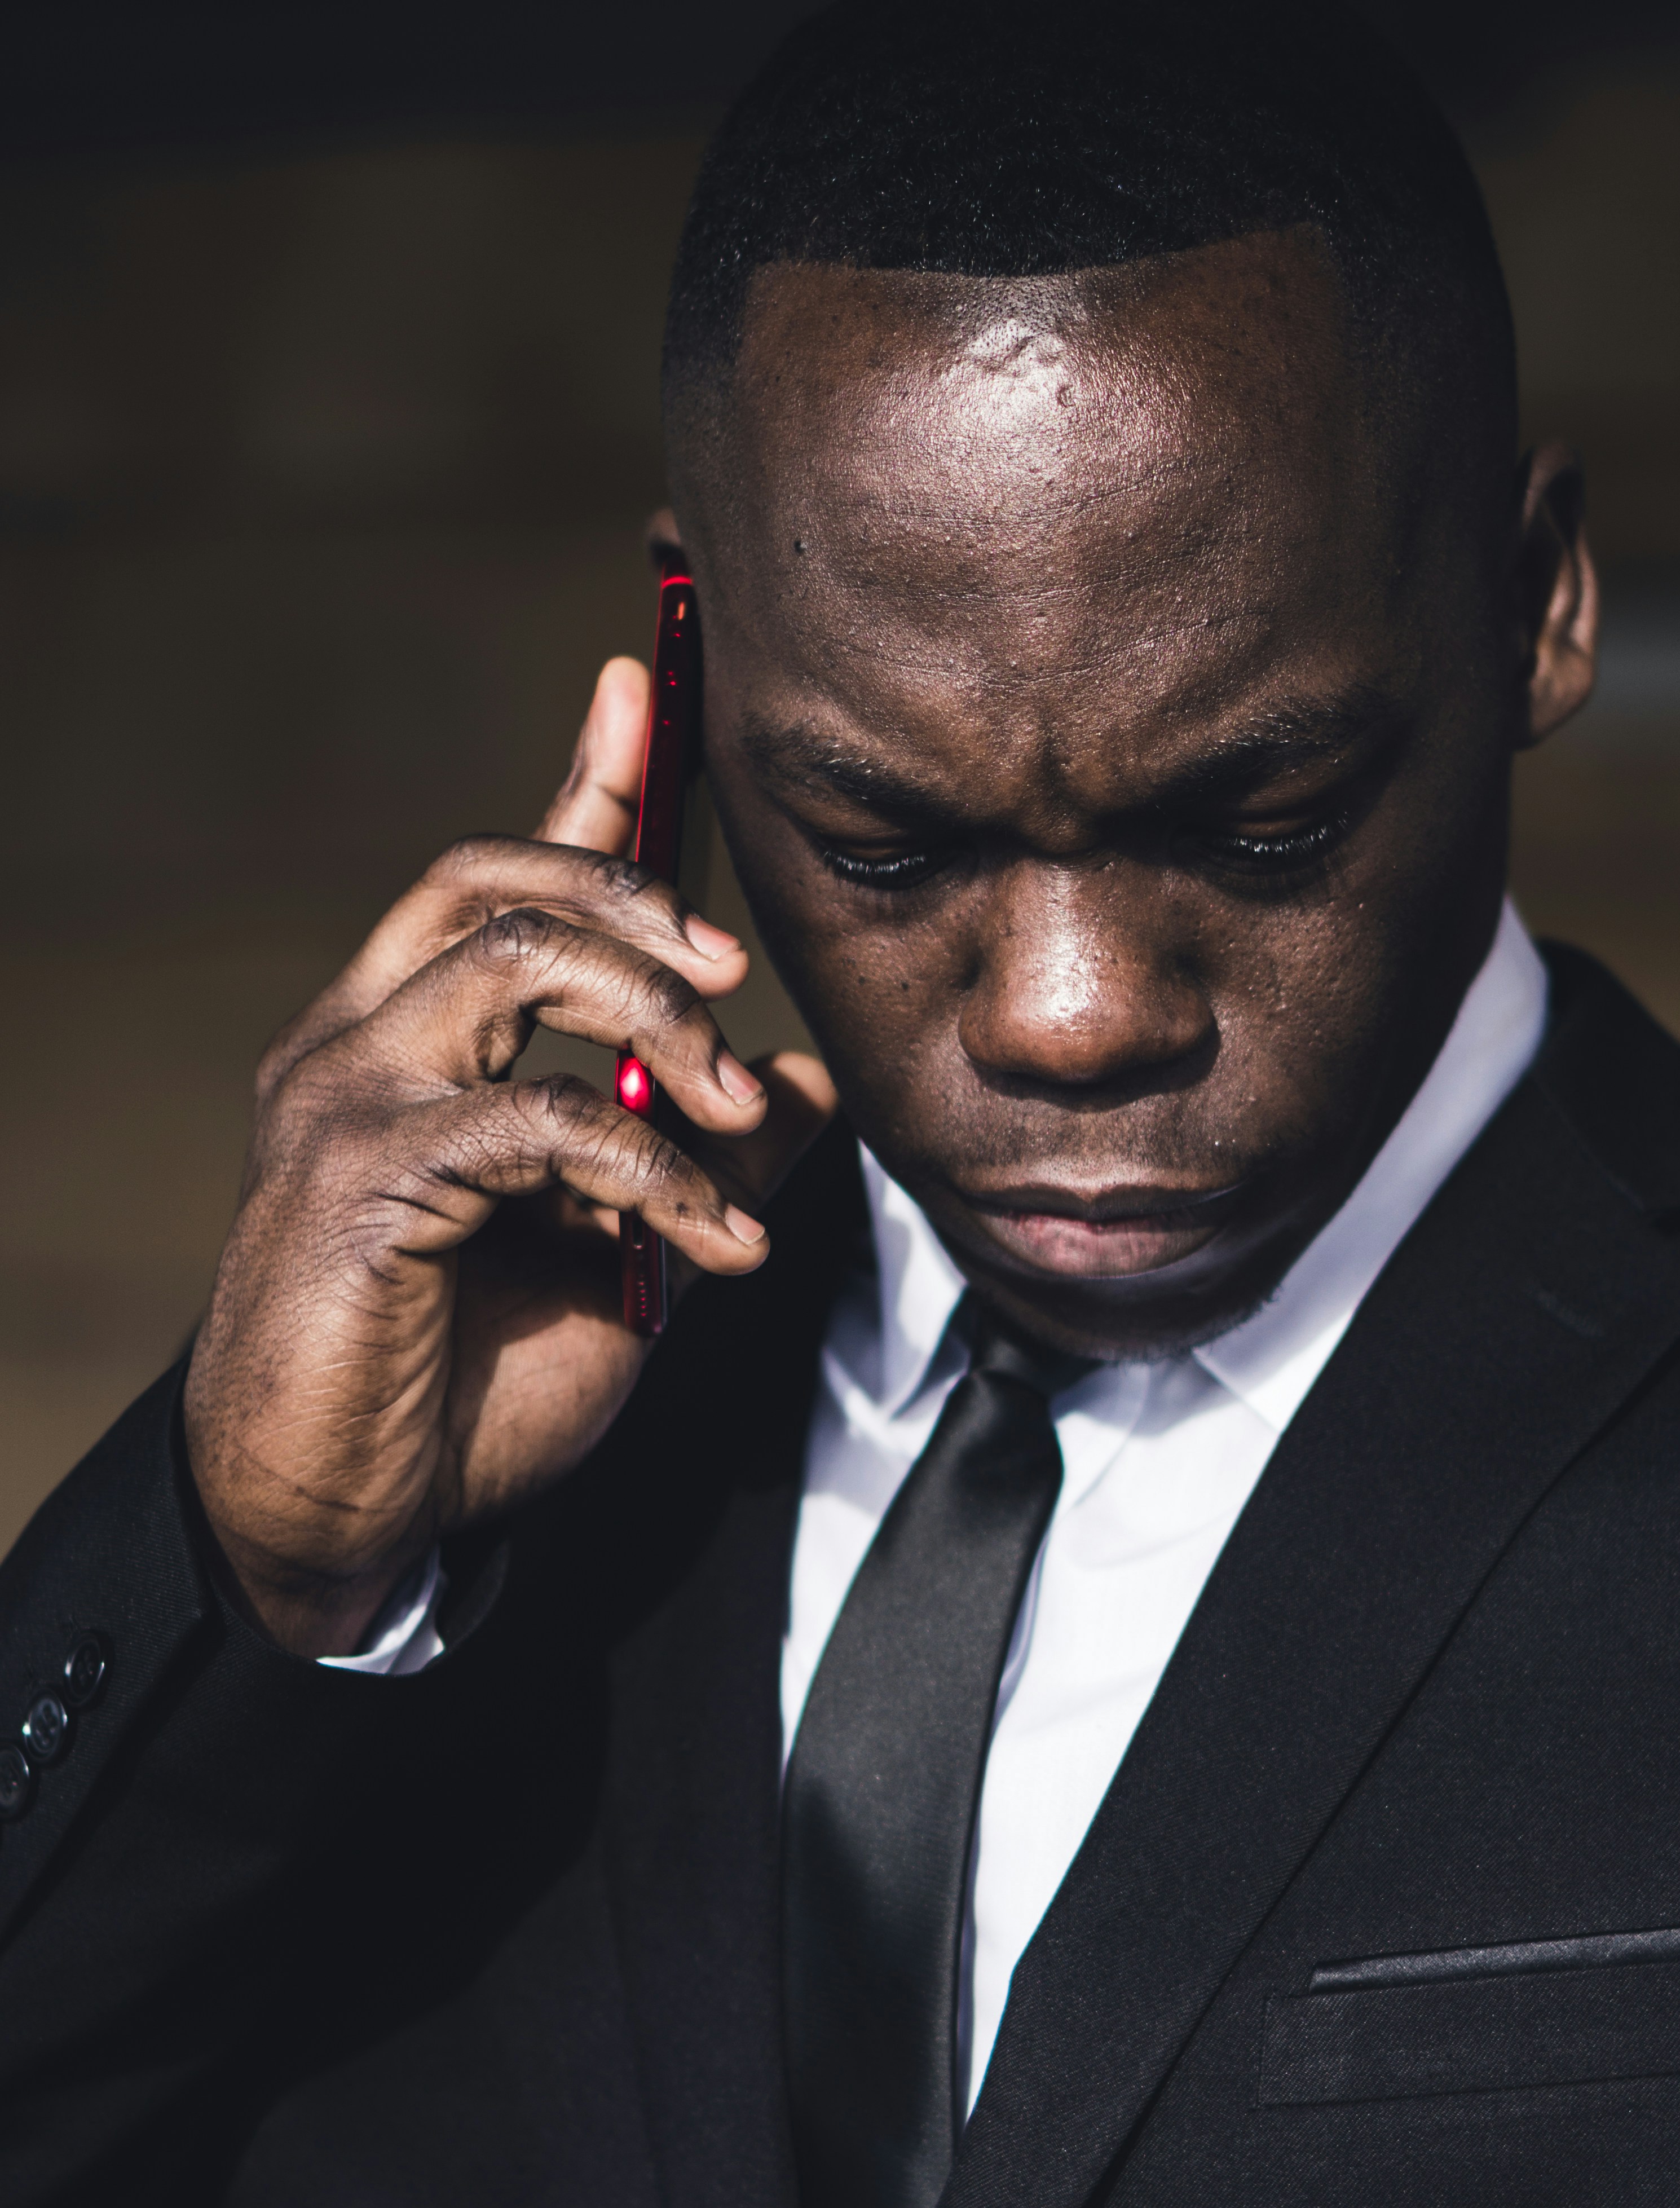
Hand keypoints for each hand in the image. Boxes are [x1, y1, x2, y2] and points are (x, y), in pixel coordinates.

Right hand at [183, 659, 835, 1652]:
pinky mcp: (359, 1178)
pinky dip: (656, 1172)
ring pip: (514, 961)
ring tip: (739, 1123)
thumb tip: (806, 1082)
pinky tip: (715, 1244)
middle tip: (735, 977)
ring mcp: (345, 1100)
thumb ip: (698, 1160)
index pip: (497, 879)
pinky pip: (538, 1117)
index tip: (640, 686)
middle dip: (633, 893)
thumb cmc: (468, 1393)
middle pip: (495, 878)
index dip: (580, 784)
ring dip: (661, 1024)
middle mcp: (359, 1042)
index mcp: (409, 1044)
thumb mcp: (624, 1260)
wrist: (351, 1521)